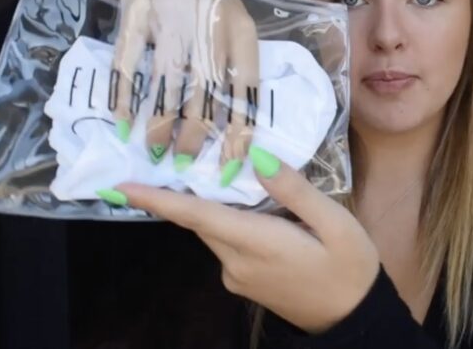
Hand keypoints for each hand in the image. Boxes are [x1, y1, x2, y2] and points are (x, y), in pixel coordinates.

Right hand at [109, 0, 257, 185]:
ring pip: (167, 84)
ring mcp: (170, 19)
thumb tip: (237, 132)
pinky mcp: (134, 17)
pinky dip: (123, 99)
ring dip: (160, 125)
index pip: (246, 88)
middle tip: (185, 161)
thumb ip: (236, 67)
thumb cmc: (204, 0)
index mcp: (240, 30)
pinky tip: (123, 124)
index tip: (232, 165)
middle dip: (195, 135)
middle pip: (205, 92)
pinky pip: (127, 65)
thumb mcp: (233, 26)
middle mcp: (208, 25)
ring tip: (156, 152)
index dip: (240, 131)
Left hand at [115, 147, 379, 333]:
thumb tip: (258, 157)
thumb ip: (295, 190)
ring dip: (211, 204)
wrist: (353, 321)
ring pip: (214, 230)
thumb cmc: (350, 268)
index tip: (120, 186)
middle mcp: (236, 262)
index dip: (157, 200)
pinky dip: (228, 221)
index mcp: (256, 243)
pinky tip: (254, 208)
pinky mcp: (244, 282)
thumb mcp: (336, 223)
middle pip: (200, 219)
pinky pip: (227, 242)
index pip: (196, 216)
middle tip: (176, 151)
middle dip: (183, 190)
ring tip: (224, 171)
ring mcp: (237, 276)